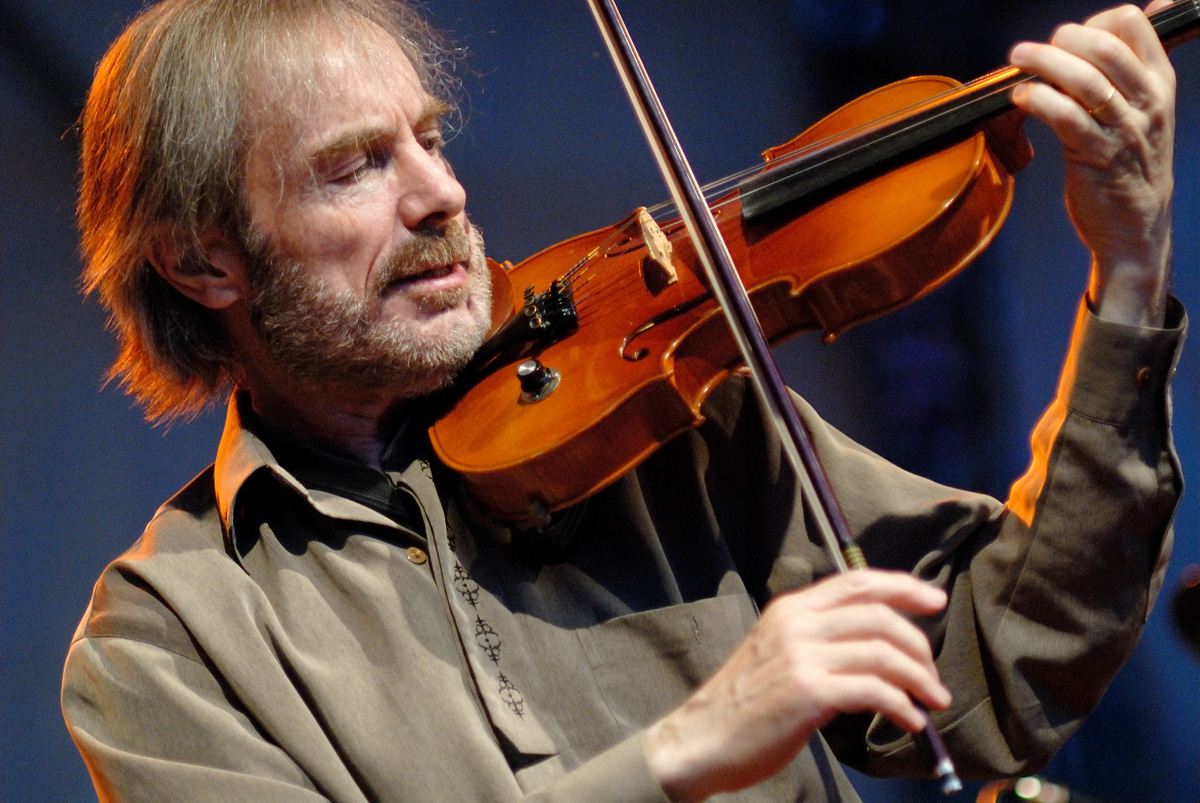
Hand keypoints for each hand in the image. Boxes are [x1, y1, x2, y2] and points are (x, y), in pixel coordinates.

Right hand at [643, 570, 949, 802]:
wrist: (701, 739)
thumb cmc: (743, 703)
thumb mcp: (778, 652)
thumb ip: (818, 639)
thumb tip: (875, 646)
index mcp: (790, 608)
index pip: (857, 581)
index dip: (902, 587)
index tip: (934, 599)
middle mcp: (796, 623)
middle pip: (878, 615)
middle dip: (917, 644)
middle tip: (932, 675)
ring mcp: (801, 656)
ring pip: (881, 652)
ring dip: (918, 678)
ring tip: (932, 700)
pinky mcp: (808, 692)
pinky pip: (873, 691)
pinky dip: (901, 705)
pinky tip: (911, 721)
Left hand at [1009, 2, 1176, 326]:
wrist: (1136, 228)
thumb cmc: (1131, 165)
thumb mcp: (1145, 110)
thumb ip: (1133, 68)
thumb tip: (1154, 6)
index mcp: (1161, 82)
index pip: (1134, 25)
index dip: (1094, 22)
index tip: (1068, 38)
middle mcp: (1148, 101)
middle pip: (1107, 46)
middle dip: (1063, 39)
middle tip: (1032, 50)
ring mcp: (1124, 130)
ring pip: (1086, 79)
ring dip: (1044, 63)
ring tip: (1018, 59)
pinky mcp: (1097, 157)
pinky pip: (1067, 118)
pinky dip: (1039, 100)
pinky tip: (1020, 97)